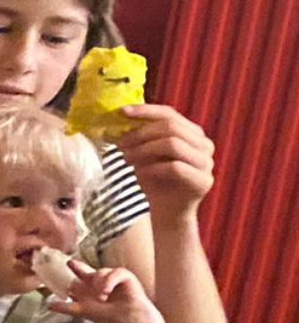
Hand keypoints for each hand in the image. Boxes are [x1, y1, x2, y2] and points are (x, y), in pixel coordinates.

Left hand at [48, 260, 158, 322]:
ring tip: (102, 296)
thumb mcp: (82, 310)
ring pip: (100, 272)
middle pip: (89, 270)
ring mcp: (112, 276)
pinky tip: (107, 291)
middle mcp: (99, 279)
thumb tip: (48, 305)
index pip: (79, 274)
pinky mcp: (124, 276)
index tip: (67, 262)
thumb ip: (66, 307)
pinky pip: (115, 273)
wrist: (126, 318)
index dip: (73, 267)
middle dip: (80, 268)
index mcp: (89, 285)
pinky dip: (110, 281)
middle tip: (71, 264)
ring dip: (99, 284)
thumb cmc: (106, 314)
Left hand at [116, 104, 214, 223]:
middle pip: (171, 127)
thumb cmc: (154, 180)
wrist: (166, 211)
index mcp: (192, 133)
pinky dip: (152, 168)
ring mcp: (206, 163)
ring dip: (144, 150)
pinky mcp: (202, 181)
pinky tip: (139, 174)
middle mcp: (204, 145)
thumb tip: (117, 118)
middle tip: (120, 144)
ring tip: (126, 159)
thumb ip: (139, 136)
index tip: (121, 112)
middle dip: (141, 133)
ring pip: (173, 144)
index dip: (145, 111)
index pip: (170, 114)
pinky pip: (174, 167)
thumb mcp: (144, 154)